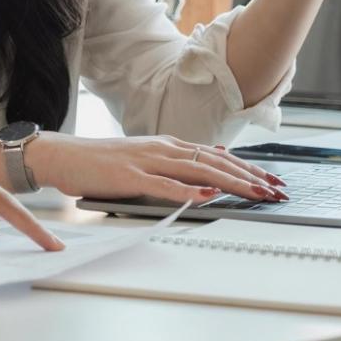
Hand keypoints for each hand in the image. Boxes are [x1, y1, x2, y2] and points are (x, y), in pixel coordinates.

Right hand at [31, 134, 286, 203]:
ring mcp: (147, 161)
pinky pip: (164, 184)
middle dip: (251, 176)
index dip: (248, 168)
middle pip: (216, 161)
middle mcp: (162, 148)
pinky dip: (188, 190)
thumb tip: (213, 160)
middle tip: (277, 190)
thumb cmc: (100, 163)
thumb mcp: (145, 157)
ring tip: (256, 193)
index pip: (217, 156)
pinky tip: (207, 195)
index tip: (271, 181)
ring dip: (232, 182)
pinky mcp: (129, 176)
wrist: (63, 157)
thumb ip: (177, 160)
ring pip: (198, 170)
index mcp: (167, 145)